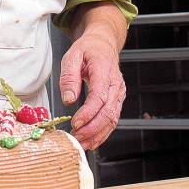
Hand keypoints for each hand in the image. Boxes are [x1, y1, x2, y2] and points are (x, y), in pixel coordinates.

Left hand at [60, 33, 125, 149]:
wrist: (103, 45)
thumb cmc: (88, 50)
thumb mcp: (72, 56)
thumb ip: (69, 77)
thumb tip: (69, 99)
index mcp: (104, 71)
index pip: (99, 96)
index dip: (88, 113)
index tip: (76, 123)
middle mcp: (116, 84)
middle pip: (108, 112)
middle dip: (92, 128)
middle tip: (77, 138)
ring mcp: (119, 94)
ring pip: (113, 119)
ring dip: (97, 134)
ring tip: (82, 143)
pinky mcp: (117, 101)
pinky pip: (112, 119)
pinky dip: (102, 133)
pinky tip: (91, 140)